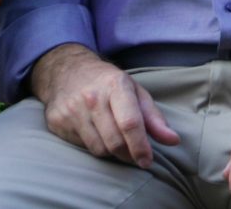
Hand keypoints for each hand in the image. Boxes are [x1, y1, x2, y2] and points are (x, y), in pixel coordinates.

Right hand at [30, 44, 178, 167]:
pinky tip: (96, 134)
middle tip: (134, 155)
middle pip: (114, 141)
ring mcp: (72, 109)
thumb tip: (173, 140)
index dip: (141, 147)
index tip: (147, 161)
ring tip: (116, 142)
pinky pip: (82, 147)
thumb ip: (154, 118)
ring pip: (98, 149)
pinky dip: (94, 146)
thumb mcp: (135, 91)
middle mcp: (92, 97)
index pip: (130, 123)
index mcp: (115, 85)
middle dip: (129, 154)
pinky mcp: (57, 121)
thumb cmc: (107, 82)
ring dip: (112, 152)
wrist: (66, 70)